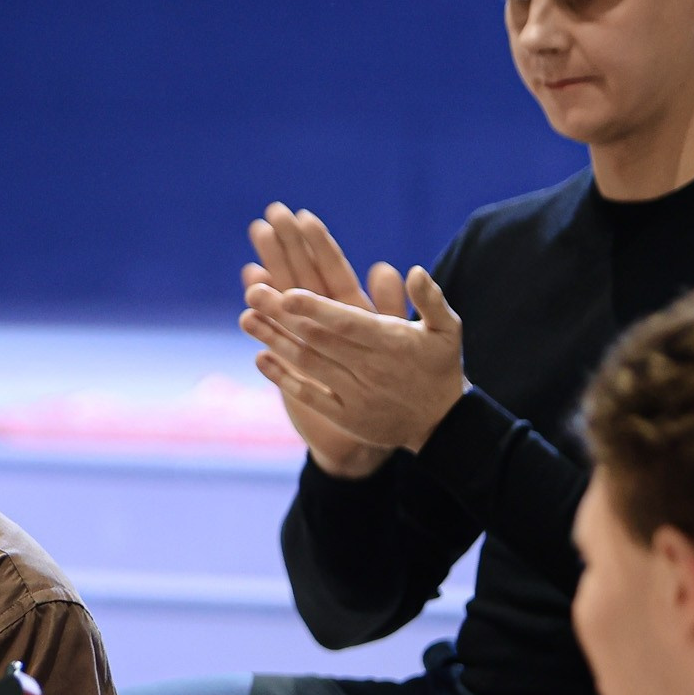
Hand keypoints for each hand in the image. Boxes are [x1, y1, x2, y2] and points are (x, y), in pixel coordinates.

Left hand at [241, 205, 464, 462]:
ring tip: (245, 317)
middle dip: (283, 316)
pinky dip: (283, 378)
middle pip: (318, 339)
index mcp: (392, 342)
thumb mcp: (448, 330)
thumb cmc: (439, 367)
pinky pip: (308, 395)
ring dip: (275, 341)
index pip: (348, 323)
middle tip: (254, 292)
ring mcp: (354, 394)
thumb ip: (431, 300)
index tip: (288, 293)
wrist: (440, 424)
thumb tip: (413, 270)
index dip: (317, 309)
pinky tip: (260, 358)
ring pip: (307, 364)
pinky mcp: (344, 415)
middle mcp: (369, 368)